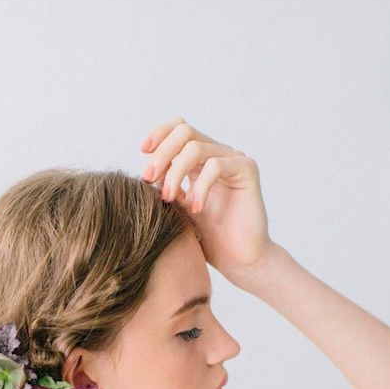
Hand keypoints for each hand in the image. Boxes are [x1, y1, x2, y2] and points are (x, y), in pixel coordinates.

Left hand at [140, 116, 276, 287]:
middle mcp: (217, 154)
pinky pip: (216, 165)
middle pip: (184, 131)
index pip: (178, 129)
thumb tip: (147, 172)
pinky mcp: (247, 169)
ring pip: (196, 147)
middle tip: (149, 179)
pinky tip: (196, 208)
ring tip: (169, 199)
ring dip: (175, 172)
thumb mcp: (178, 209)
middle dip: (161, 153)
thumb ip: (166, 187)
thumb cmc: (208, 239)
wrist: (238, 260)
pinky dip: (200, 187)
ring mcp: (233, 159)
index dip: (159, 134)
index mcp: (199, 161)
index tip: (142, 153)